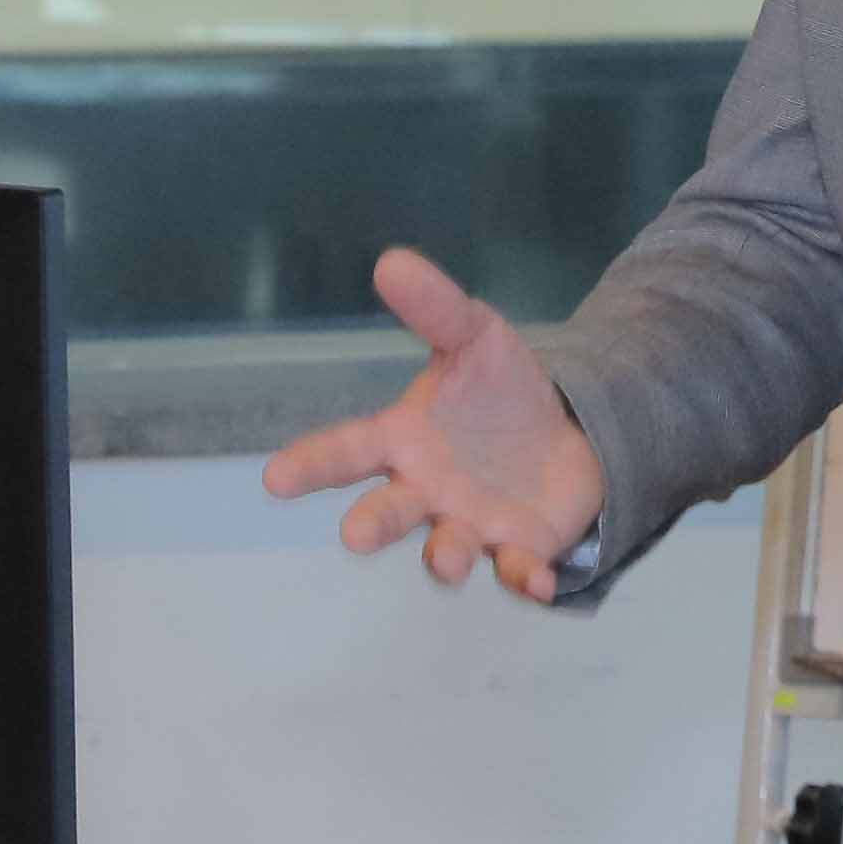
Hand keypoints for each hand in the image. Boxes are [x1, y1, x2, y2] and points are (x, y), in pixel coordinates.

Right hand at [260, 246, 604, 599]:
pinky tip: (537, 582)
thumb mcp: (474, 337)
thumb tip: (391, 260)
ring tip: (444, 560)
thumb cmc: (500, 393)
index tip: (275, 478)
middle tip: (355, 535)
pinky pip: (518, 569)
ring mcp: (471, 524)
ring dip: (443, 556)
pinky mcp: (520, 547)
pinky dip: (524, 578)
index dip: (311, 464)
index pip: (348, 450)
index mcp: (404, 442)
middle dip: (373, 523)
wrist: (567, 433)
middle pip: (389, 510)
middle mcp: (427, 491)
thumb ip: (435, 308)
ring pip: (448, 547)